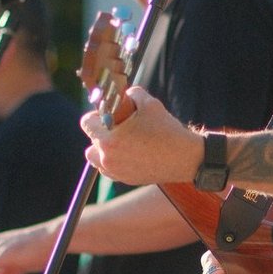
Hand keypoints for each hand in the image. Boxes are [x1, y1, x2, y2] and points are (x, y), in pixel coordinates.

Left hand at [80, 86, 202, 186]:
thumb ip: (132, 94)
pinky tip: (130, 151)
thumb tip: (124, 93)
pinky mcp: (125, 180)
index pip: (87, 123)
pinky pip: (109, 169)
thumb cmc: (167, 130)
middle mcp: (107, 159)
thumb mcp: (149, 103)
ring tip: (123, 140)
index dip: (97, 113)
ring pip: (97, 159)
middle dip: (101, 131)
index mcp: (109, 140)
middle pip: (91, 142)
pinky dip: (114, 160)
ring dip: (104, 148)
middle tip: (118, 126)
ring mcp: (116, 172)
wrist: (186, 158)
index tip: (109, 112)